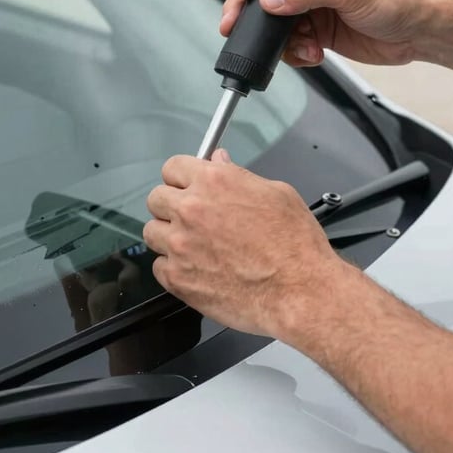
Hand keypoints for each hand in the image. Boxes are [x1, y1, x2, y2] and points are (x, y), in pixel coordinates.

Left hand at [144, 150, 343, 339]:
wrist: (300, 291)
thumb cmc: (295, 244)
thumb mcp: (276, 193)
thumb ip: (238, 175)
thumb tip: (219, 161)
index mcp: (214, 181)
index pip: (172, 167)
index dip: (181, 178)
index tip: (186, 186)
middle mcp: (191, 209)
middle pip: (156, 199)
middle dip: (171, 206)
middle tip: (190, 218)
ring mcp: (180, 245)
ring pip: (152, 233)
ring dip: (168, 237)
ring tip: (193, 247)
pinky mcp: (177, 279)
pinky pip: (159, 267)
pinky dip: (172, 268)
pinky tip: (195, 269)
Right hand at [220, 0, 439, 66]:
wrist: (421, 32)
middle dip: (248, 8)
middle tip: (233, 22)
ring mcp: (311, 4)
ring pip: (273, 20)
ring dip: (277, 37)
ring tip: (298, 46)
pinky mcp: (316, 30)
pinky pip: (289, 42)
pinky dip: (294, 52)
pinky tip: (312, 54)